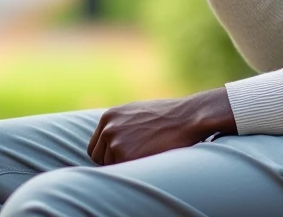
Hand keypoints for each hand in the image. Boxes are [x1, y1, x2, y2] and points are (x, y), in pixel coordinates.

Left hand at [87, 88, 236, 165]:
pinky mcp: (124, 155)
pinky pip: (122, 171)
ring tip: (145, 154)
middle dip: (112, 161)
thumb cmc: (166, 116)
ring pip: (110, 166)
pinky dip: (133, 169)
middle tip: (134, 158)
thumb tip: (110, 140)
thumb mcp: (136, 112)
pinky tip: (148, 158)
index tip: (120, 156)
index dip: (107, 153)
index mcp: (109, 117)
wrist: (186, 117)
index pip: (95, 145)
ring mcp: (114, 142)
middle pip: (98, 157)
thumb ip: (119, 124)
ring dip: (124, 165)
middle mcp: (108, 128)